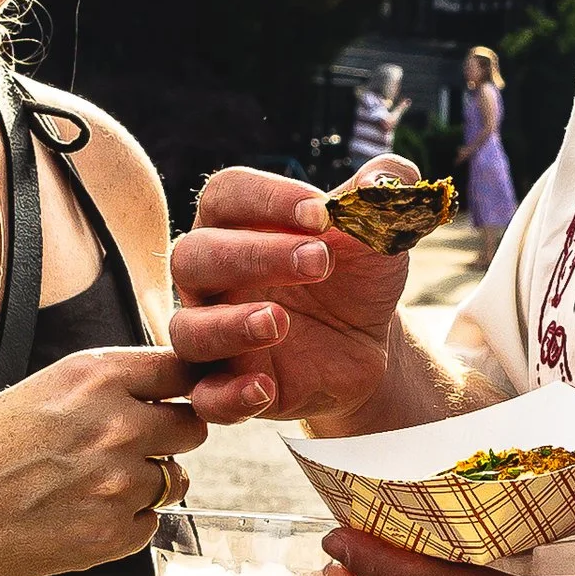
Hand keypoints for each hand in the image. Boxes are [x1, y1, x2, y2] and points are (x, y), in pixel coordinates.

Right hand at [0, 346, 204, 575]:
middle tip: (129, 447)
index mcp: (97, 375)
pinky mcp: (112, 537)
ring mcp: (119, 485)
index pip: (183, 370)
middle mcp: (118, 425)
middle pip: (192, 427)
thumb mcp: (42, 389)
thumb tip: (160, 396)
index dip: (180, 386)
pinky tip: (79, 515)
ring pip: (173, 481)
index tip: (171, 397)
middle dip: (169, 436)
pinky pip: (149, 524)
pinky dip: (126, 522)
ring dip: (146, 483)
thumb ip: (106, 389)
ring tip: (89, 485)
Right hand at [168, 158, 421, 426]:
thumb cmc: (353, 273)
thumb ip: (382, 192)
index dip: (268, 199)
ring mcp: (213, 332)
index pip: (226, 194)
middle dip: (253, 256)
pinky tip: (265, 388)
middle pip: (194, 257)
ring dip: (229, 325)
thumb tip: (387, 179)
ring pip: (188, 329)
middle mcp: (211, 277)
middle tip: (318, 262)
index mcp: (236, 224)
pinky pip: (204, 396)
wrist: (367, 341)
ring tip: (280, 321)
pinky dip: (226, 395)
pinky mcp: (226, 385)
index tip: (322, 212)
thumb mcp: (376, 230)